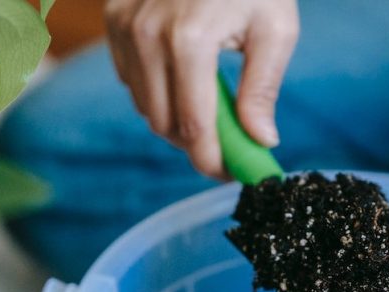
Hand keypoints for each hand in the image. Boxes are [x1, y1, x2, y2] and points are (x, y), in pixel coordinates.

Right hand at [104, 0, 298, 176]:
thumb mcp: (275, 28)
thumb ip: (262, 88)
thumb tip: (261, 141)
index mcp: (190, 40)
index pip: (193, 126)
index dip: (211, 161)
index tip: (230, 175)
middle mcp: (147, 35)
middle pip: (164, 124)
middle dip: (195, 144)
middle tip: (227, 145)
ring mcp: (124, 26)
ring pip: (144, 106)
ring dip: (175, 119)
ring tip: (209, 107)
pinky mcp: (113, 20)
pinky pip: (129, 80)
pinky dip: (156, 91)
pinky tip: (182, 76)